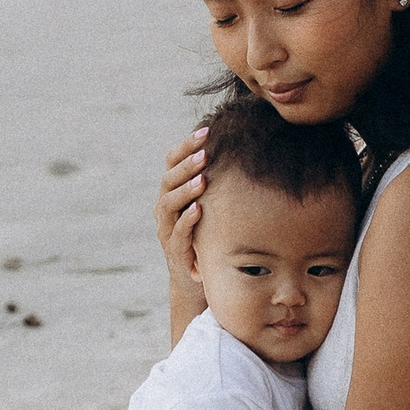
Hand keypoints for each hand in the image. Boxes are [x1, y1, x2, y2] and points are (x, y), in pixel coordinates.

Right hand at [155, 124, 209, 297]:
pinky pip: (178, 234)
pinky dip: (187, 221)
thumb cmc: (209, 234)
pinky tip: (199, 210)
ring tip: (202, 179)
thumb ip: (218, 181)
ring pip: (168, 204)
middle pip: (168, 179)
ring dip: (185, 190)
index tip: (205, 130)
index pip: (172, 162)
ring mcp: (167, 230)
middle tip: (205, 152)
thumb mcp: (212, 205)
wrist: (198, 279)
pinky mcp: (176, 251)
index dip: (186, 145)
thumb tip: (244, 146)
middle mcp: (165, 208)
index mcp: (172, 192)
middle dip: (186, 165)